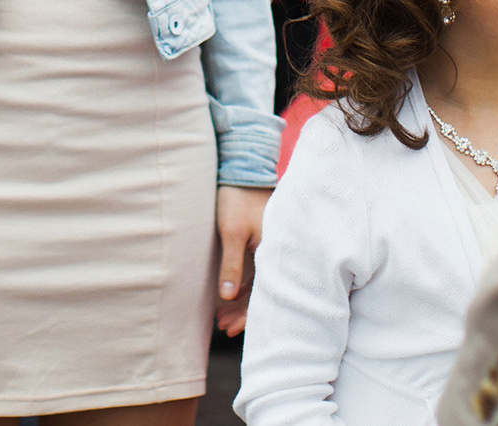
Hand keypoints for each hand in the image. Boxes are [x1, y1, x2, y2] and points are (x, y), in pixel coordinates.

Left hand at [214, 185, 271, 334]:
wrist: (242, 170)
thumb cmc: (237, 199)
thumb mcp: (232, 232)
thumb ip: (231, 265)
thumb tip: (228, 296)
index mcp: (275, 251)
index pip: (265, 293)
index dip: (247, 314)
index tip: (229, 328)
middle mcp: (276, 252)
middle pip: (263, 292)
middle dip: (241, 312)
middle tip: (222, 326)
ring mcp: (270, 248)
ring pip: (258, 283)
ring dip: (240, 301)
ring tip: (221, 317)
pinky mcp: (262, 242)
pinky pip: (256, 271)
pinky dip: (242, 285)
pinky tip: (229, 295)